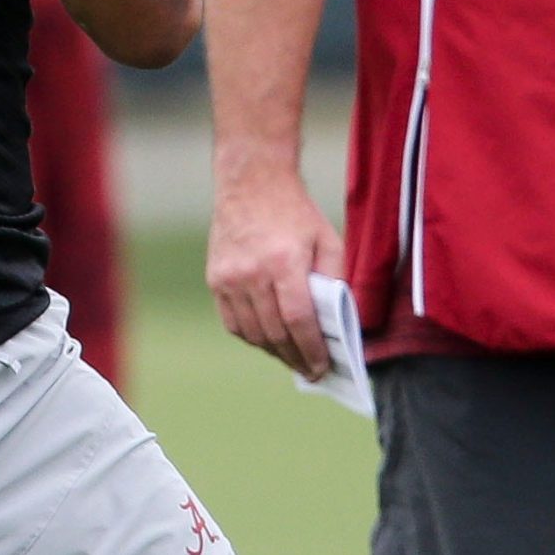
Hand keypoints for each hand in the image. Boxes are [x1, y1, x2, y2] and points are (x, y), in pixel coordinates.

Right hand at [207, 167, 344, 378]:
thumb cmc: (295, 212)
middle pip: (275, 333)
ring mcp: (229, 278)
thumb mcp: (327, 240)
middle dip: (295, 357)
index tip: (322, 367)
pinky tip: (268, 339)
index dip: (311, 350)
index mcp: (284, 261)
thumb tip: (339, 323)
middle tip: (310, 371)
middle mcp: (252, 272)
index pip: (298, 321)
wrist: (251, 183)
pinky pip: (232, 323)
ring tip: (291, 358)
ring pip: (252, 333)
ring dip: (274, 352)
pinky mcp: (215, 279)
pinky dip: (252, 337)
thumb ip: (335, 281)